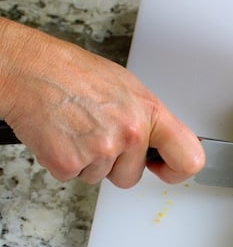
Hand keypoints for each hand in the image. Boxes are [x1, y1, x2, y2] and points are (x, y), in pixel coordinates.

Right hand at [0, 19, 203, 186]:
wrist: (28, 68)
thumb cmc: (74, 74)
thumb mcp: (128, 88)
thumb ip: (149, 120)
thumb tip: (164, 143)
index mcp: (150, 113)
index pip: (189, 158)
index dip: (178, 171)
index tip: (164, 168)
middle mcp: (130, 133)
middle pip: (132, 177)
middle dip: (116, 164)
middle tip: (98, 134)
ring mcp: (100, 150)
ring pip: (101, 178)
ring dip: (89, 160)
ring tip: (78, 128)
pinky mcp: (70, 162)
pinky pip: (74, 176)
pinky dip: (66, 161)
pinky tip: (63, 135)